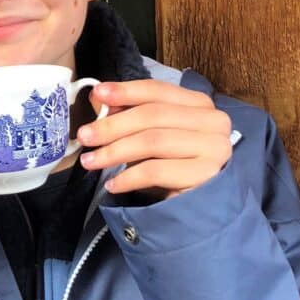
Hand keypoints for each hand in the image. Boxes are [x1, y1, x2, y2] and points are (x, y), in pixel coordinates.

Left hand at [76, 79, 233, 199]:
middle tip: (84, 136)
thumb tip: (98, 97)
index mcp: (200, 104)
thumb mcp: (149, 136)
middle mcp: (214, 122)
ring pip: (153, 141)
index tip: (98, 94)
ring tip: (91, 162)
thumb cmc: (173, 167)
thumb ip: (126, 114)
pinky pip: (157, 171)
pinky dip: (128, 177)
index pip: (159, 90)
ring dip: (114, 151)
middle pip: (153, 115)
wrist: (201, 209)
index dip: (126, 91)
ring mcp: (214, 148)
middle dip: (113, 125)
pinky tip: (112, 185)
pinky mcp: (207, 176)